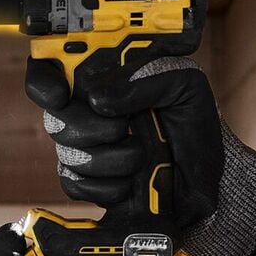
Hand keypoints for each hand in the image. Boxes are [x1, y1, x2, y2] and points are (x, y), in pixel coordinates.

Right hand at [25, 56, 255, 255]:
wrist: (210, 178)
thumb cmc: (196, 123)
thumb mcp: (184, 85)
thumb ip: (143, 81)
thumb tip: (99, 99)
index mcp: (104, 77)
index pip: (50, 69)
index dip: (44, 80)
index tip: (61, 95)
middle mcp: (86, 110)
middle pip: (55, 116)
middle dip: (88, 127)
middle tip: (122, 129)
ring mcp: (84, 147)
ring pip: (66, 152)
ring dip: (106, 159)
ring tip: (139, 157)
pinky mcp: (89, 182)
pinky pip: (73, 184)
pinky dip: (103, 186)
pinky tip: (128, 182)